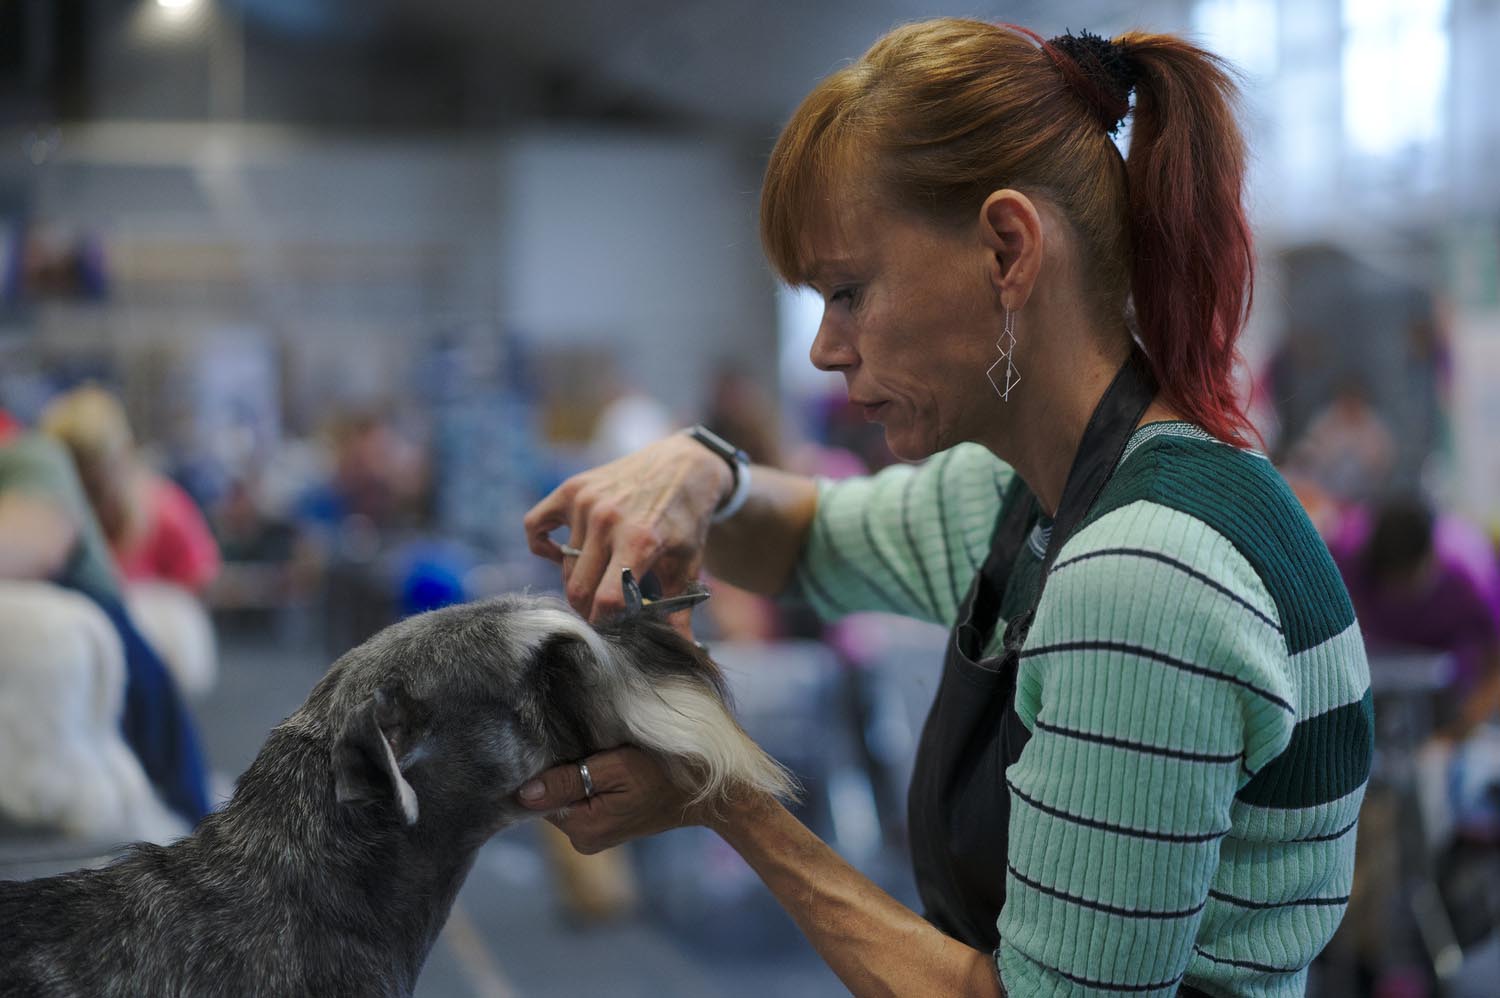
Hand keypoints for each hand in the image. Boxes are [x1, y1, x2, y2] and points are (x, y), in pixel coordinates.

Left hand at [515, 747, 709, 852]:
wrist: (704, 793)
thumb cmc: (664, 773)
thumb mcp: (617, 767)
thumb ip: (570, 779)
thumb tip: (525, 792)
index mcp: (583, 829)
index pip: (539, 797)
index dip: (546, 769)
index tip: (564, 747)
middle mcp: (582, 841)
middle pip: (550, 799)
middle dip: (560, 773)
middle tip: (586, 748)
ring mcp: (593, 837)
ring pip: (565, 800)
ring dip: (573, 777)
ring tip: (599, 756)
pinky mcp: (602, 829)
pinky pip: (580, 803)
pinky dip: (585, 785)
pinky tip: (603, 769)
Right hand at [523, 434, 732, 620]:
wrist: (684, 465)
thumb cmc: (686, 519)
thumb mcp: (688, 564)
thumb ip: (679, 609)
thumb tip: (684, 652)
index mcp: (640, 540)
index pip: (606, 601)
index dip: (607, 624)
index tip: (615, 629)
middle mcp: (608, 519)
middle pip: (579, 589)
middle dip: (590, 610)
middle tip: (606, 611)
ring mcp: (586, 502)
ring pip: (565, 566)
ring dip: (579, 579)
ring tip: (601, 578)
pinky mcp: (571, 489)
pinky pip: (535, 525)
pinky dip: (543, 545)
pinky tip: (563, 553)